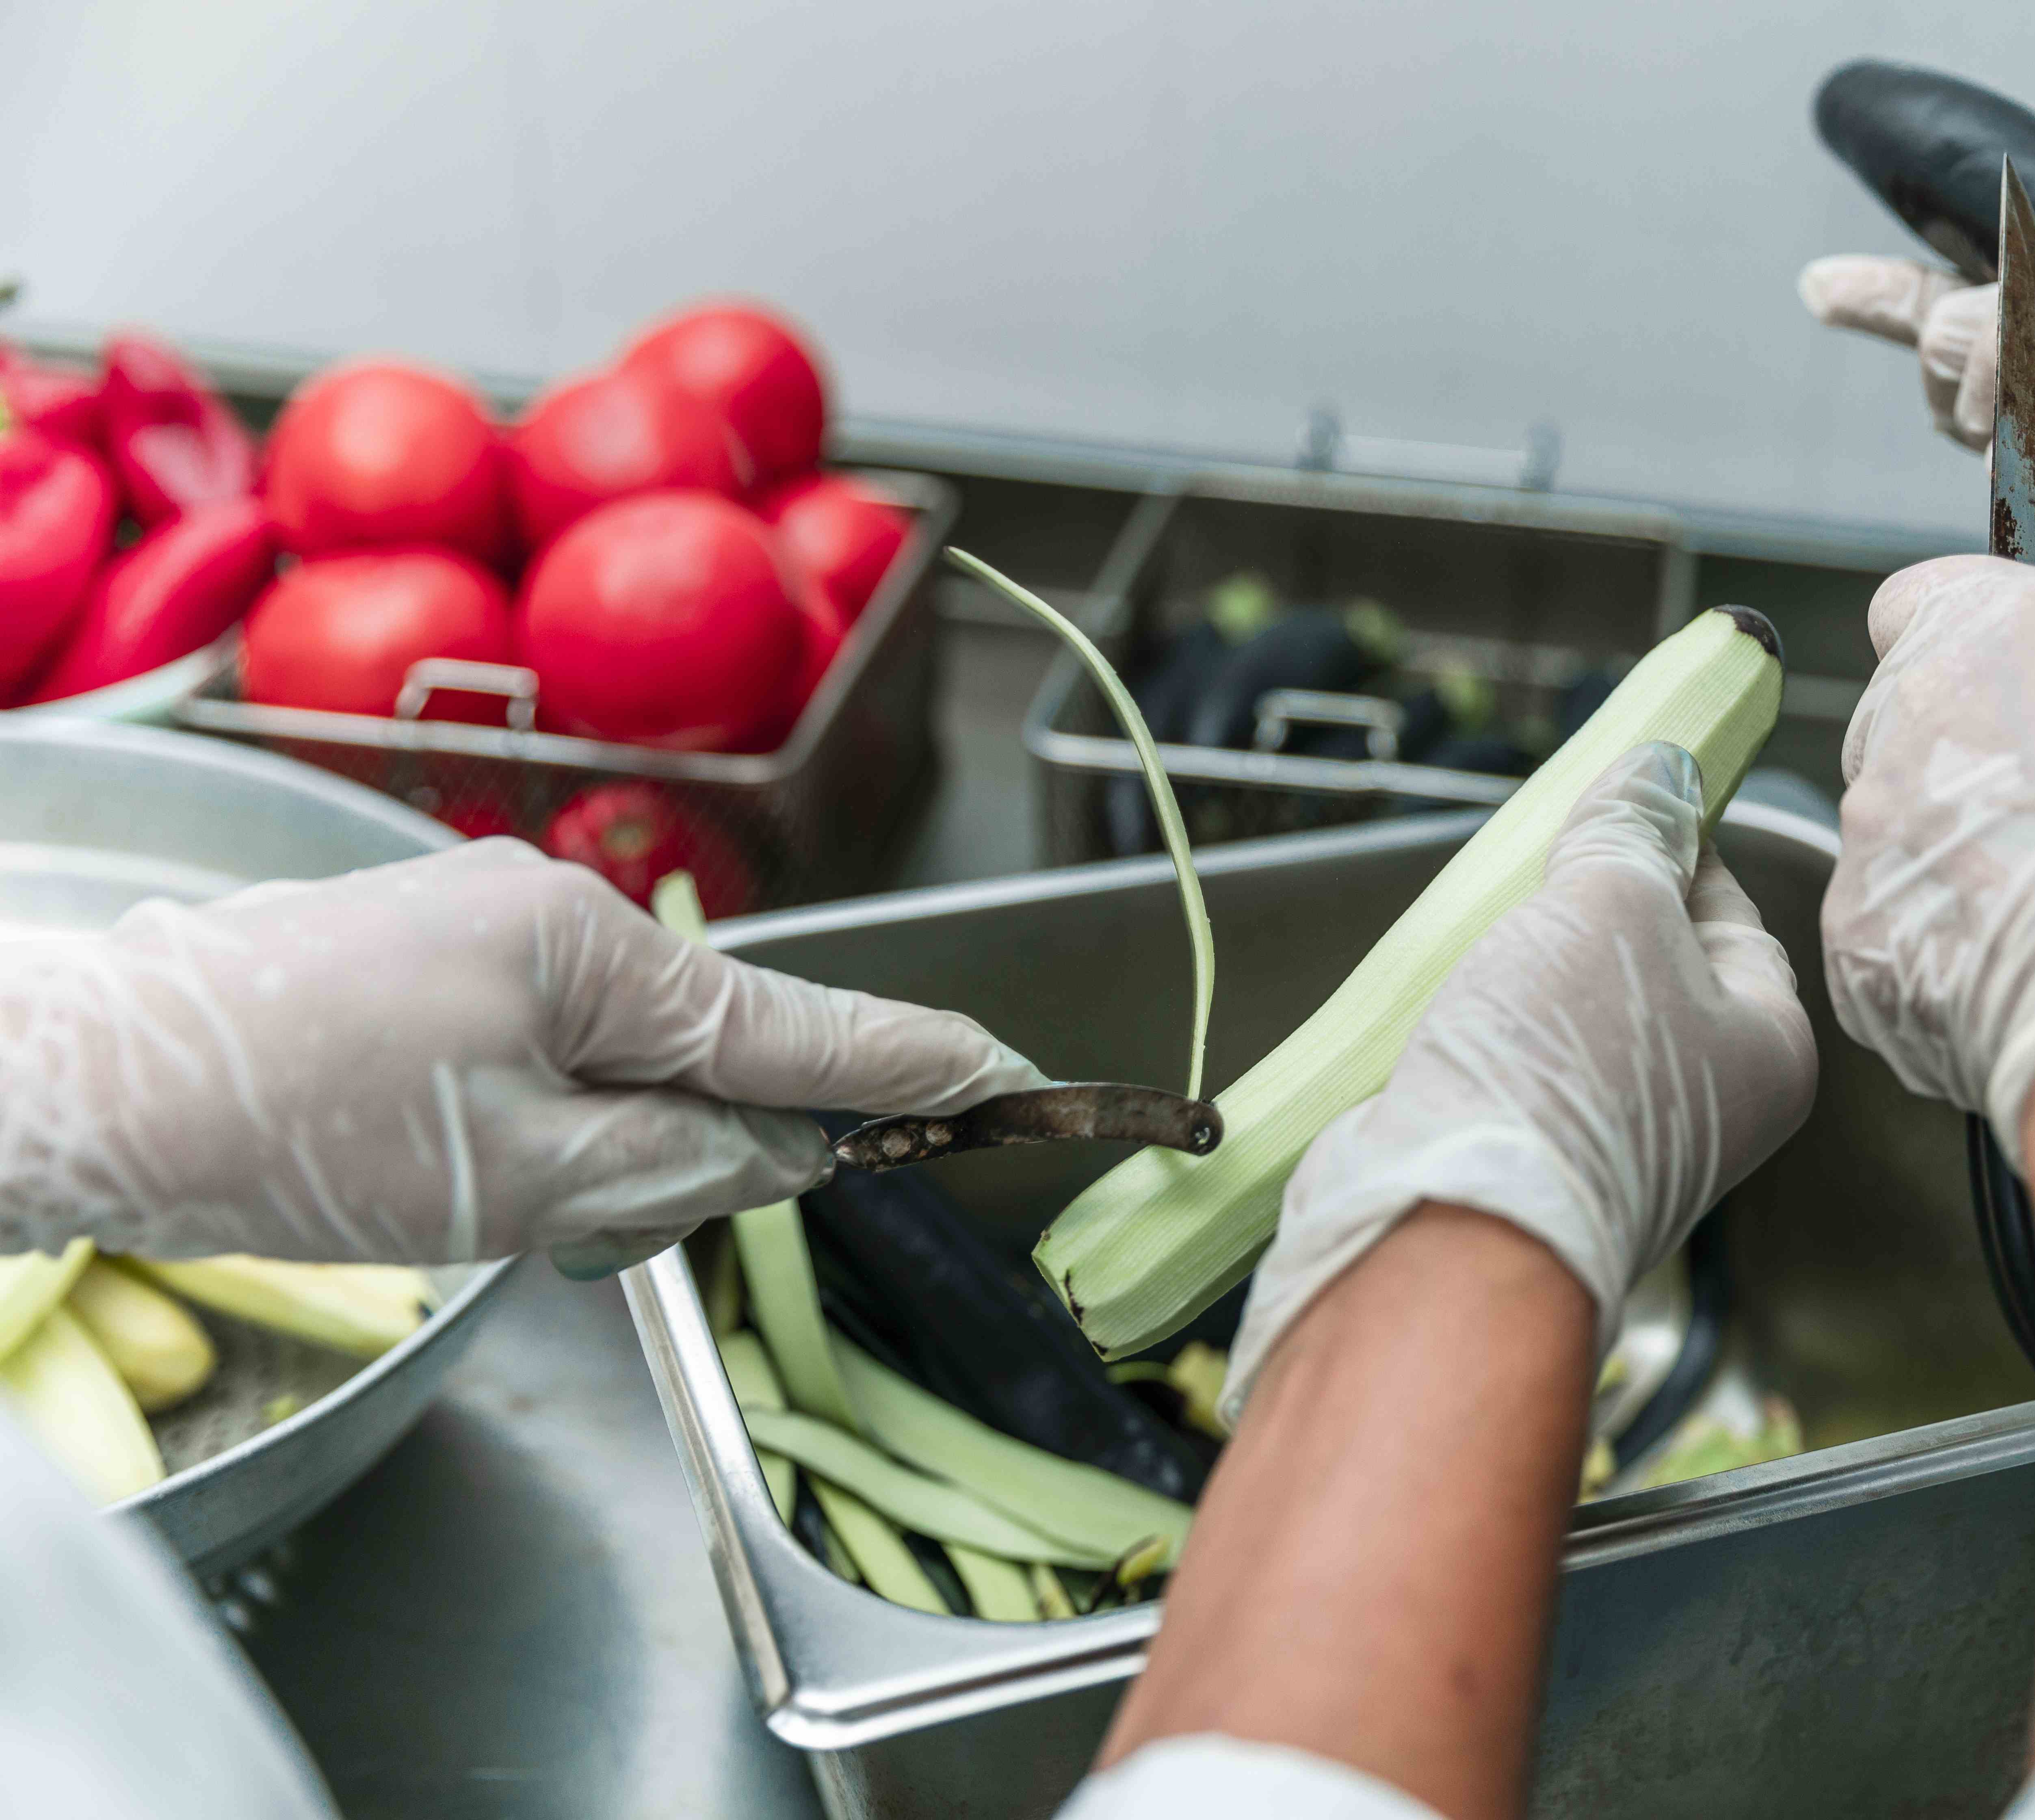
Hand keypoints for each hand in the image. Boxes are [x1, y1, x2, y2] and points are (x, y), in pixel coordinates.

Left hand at [0, 839, 1042, 1264]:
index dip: (910, 1064)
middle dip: (697, 1145)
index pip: (795, 1022)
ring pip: (617, 1056)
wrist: (76, 1082)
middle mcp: (550, 912)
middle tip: (614, 1227)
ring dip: (602, 1148)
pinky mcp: (426, 959)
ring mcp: (482, 925)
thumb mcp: (517, 1178)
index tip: (1008, 1072)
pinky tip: (469, 1169)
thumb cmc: (287, 1127)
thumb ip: (678, 1162)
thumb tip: (783, 1152)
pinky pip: (546, 1046)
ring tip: (497, 1209)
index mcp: (591, 947)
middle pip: (704, 1044)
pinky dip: (543, 1122)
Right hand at [1222, 743, 1818, 1419]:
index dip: (1674, 845)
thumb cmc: (1562, 1069)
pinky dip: (1483, 1021)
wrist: (1455, 1223)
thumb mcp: (1611, 904)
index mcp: (1767, 1050)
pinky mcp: (1527, 1157)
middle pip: (1650, 961)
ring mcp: (1613, 1138)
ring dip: (1524, 964)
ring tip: (1486, 930)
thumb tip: (1662, 769)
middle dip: (1585, 906)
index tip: (1622, 800)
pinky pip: (1514, 1061)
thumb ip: (1635, 829)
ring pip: (1572, 1010)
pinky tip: (1449, 996)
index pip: (1735, 913)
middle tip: (1538, 863)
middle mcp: (1704, 1105)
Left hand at [1823, 556, 2034, 1161]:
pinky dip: (1935, 957)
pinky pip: (1883, 937)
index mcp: (2014, 630)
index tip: (2017, 692)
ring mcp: (1877, 832)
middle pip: (1902, 720)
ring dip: (1951, 863)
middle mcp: (1919, 717)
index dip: (1960, 645)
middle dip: (1962, 761)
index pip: (1924, 603)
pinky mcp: (1855, 943)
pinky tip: (2024, 985)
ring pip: (1889, 833)